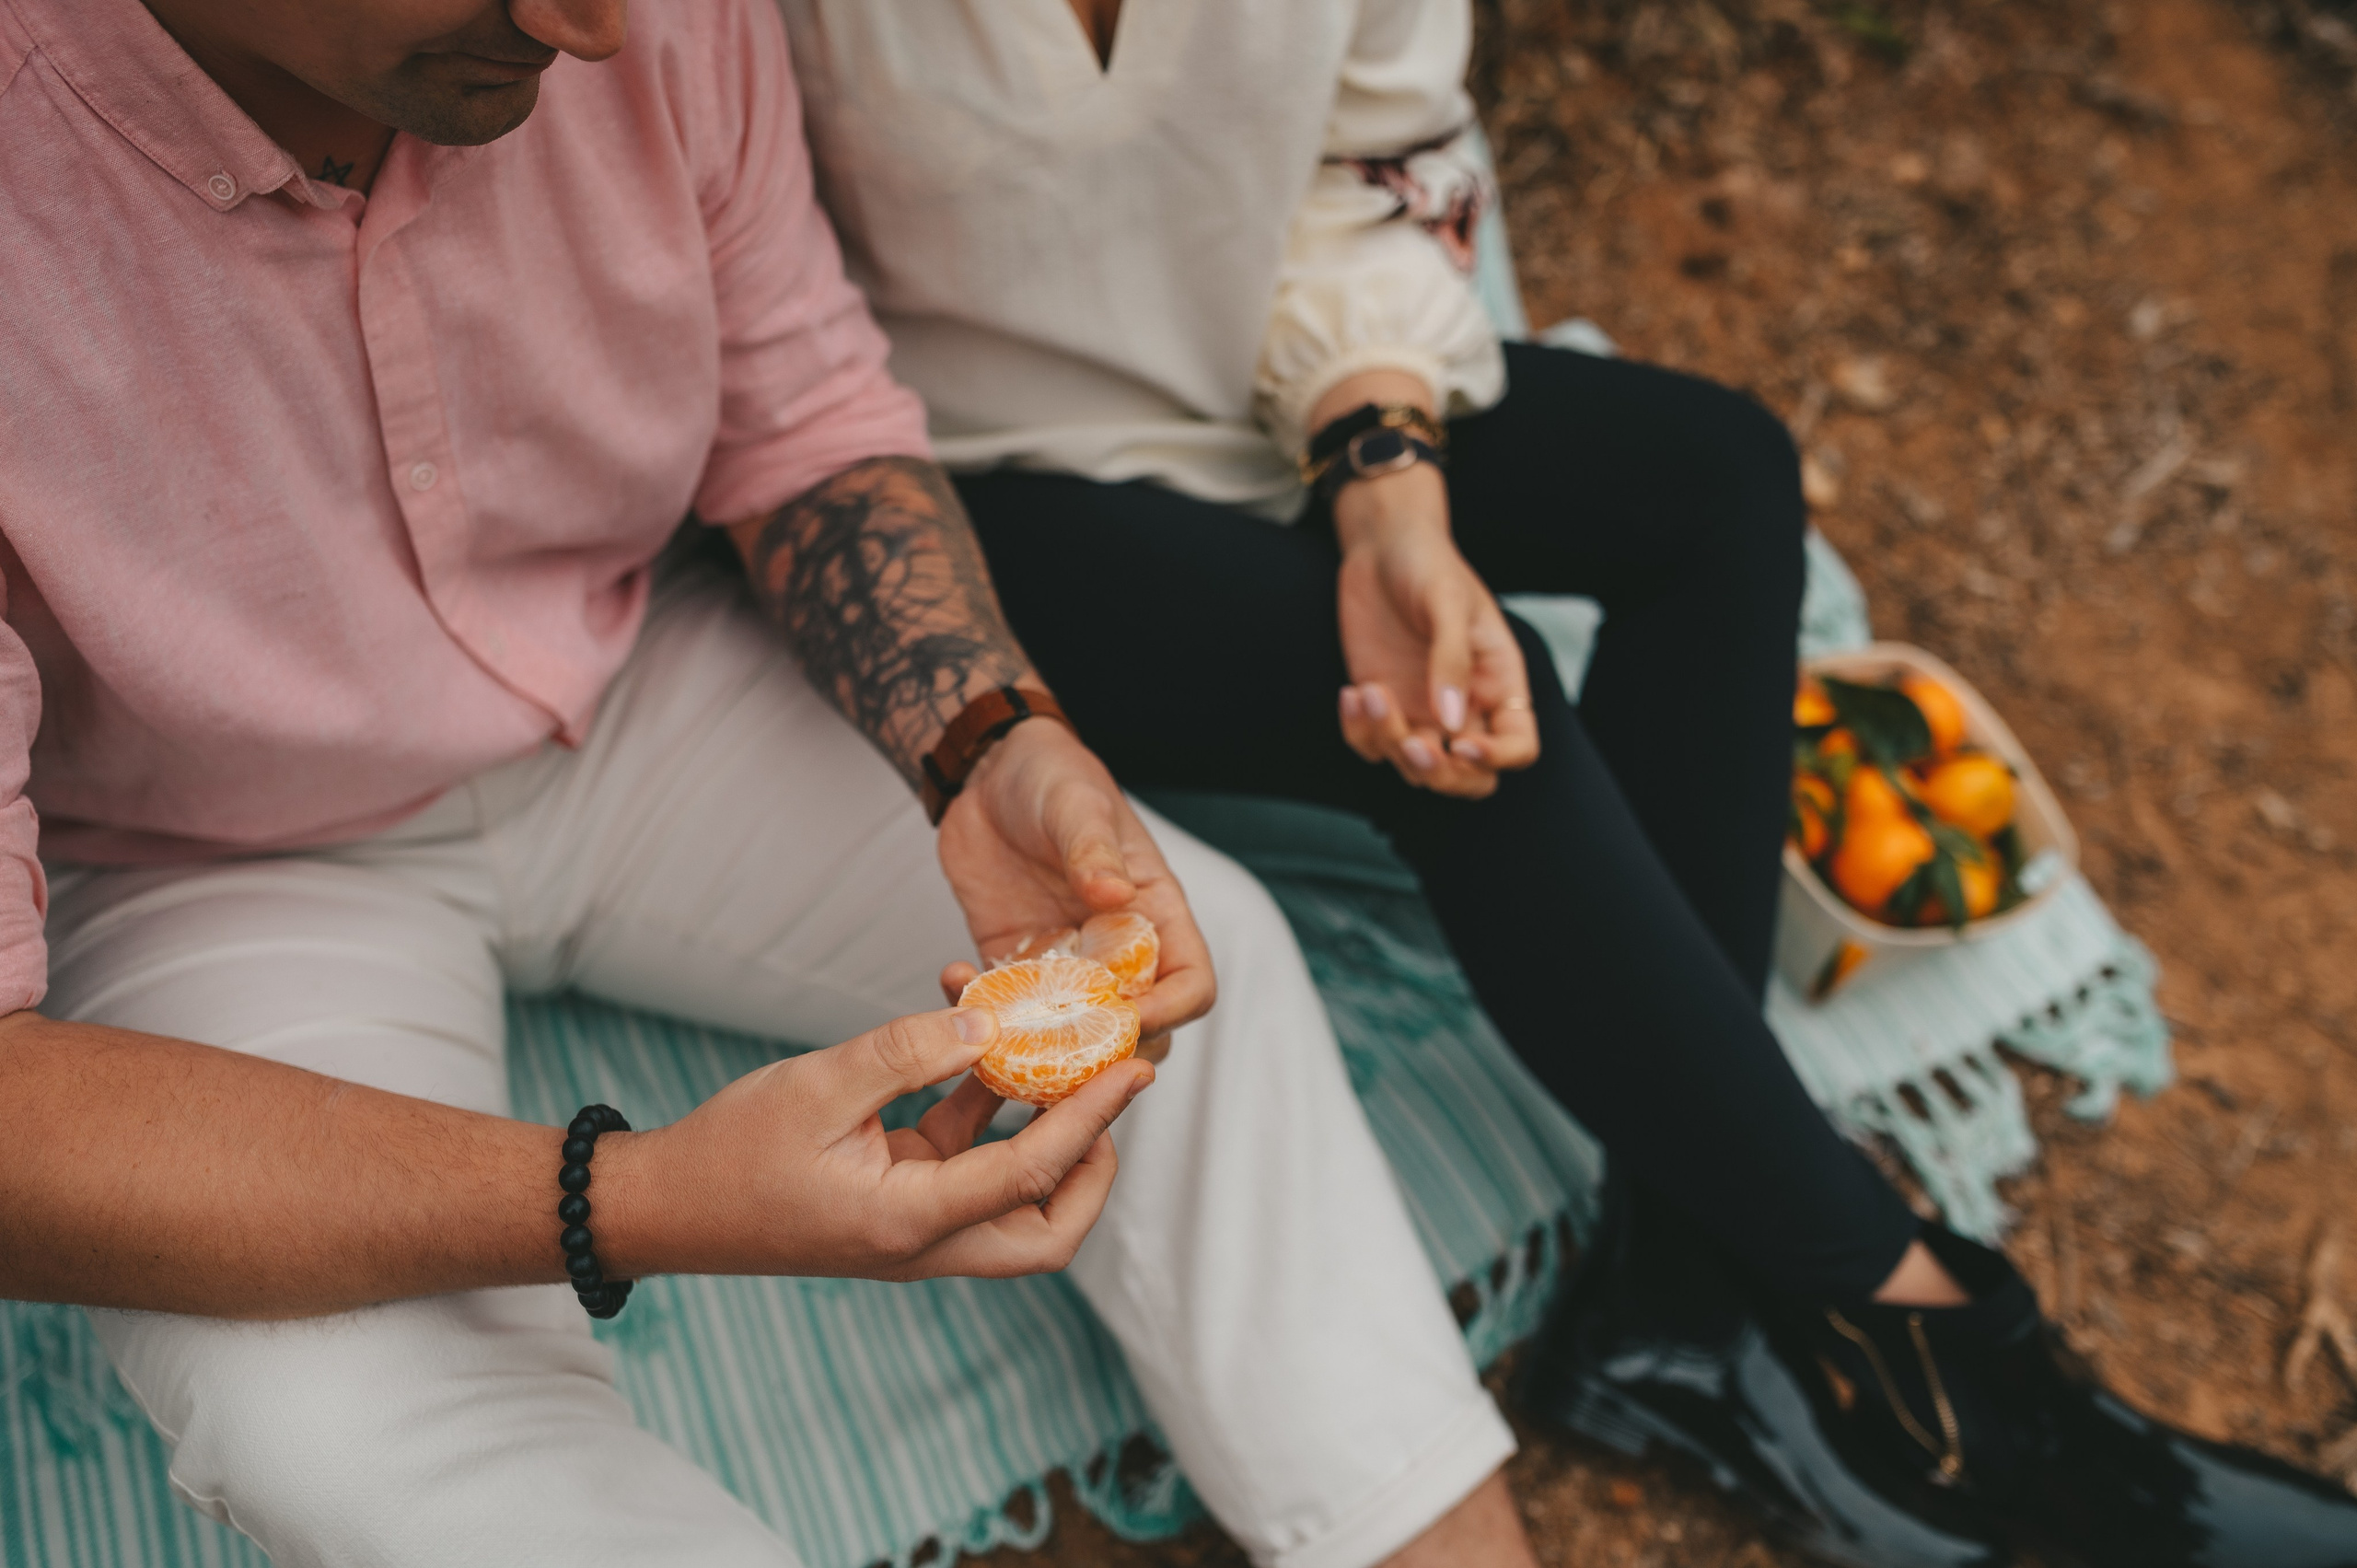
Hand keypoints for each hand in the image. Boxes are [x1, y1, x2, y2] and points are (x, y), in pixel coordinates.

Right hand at [602, 1006, 1152, 1280]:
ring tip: (1059, 1056)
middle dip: (1091, 1168)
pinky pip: (964, 1165)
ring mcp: (911, 1228)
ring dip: (1042, 1136)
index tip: (1133, 1071)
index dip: (1090, 1121)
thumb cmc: (729, 1152)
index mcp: (907, 1224)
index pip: (1030, 1177)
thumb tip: (989, 1026)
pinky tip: (981, 1048)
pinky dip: (984, 1115)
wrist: (664, 1206)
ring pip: (1011, 1203)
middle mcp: (922, 1241)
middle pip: (1046, 1234)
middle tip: (1106, 1094)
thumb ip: (907, 1053)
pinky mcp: (896, 1203)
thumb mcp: (818, 1085)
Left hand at [935, 718, 1214, 1057]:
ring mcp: (1065, 963)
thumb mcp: (1077, 804)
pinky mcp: (1011, 964)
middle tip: (1064, 1050)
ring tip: (1004, 1035)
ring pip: (1073, 1036)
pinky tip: (952, 981)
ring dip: (1042, 1049)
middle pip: (1141, 1030)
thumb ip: (1094, 849)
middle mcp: (1117, 949)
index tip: (1125, 1014)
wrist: (987, 771)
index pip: (1191, 984)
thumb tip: (1114, 894)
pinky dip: (983, 1012)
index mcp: (1155, 912)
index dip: (1169, 1011)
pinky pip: (1006, 1010)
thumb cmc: (1052, 776)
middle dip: (1109, 1052)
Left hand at [1332, 463, 1538, 797]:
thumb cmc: (1429, 564)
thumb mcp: (1447, 601)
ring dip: (1390, 742)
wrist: (1381, 546)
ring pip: (1415, 768)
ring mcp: (1421, 711)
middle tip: (1414, 744)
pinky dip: (1358, 732)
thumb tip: (1452, 725)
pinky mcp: (1381, 706)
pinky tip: (1352, 693)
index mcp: (1499, 683)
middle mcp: (1464, 707)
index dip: (1498, 757)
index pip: (1518, 746)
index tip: (1462, 742)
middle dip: (1442, 775)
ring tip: (1370, 691)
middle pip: (1470, 778)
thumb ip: (1452, 660)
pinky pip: (1371, 746)